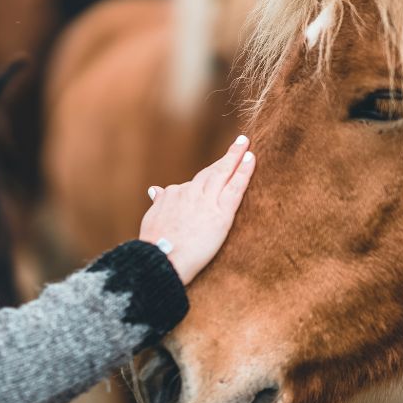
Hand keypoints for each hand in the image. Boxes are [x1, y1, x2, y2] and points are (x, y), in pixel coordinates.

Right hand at [139, 135, 255, 284]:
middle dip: (227, 157)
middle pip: (211, 171)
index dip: (206, 179)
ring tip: (246, 145)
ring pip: (224, 173)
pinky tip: (251, 159)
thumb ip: (158, 203)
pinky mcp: (221, 213)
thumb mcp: (152, 219)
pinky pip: (235, 188)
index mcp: (173, 194)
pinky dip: (244, 172)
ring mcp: (206, 201)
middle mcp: (190, 192)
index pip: (193, 184)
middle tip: (240, 143)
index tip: (214, 173)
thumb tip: (155, 190)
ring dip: (236, 157)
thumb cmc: (154, 245)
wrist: (161, 258)